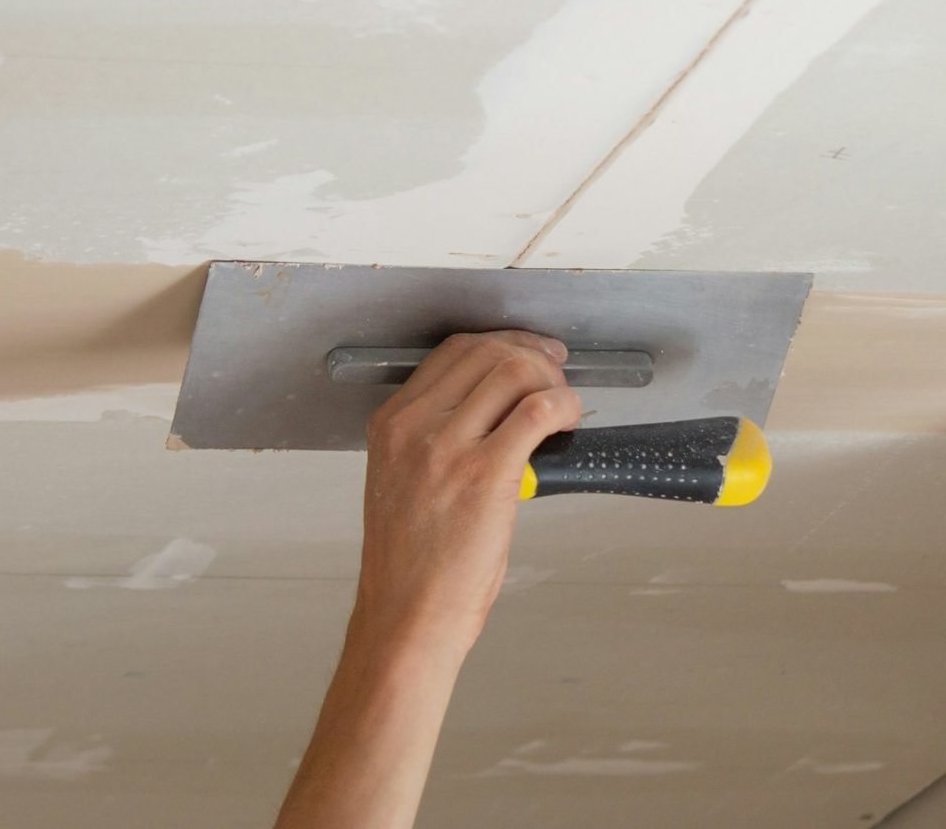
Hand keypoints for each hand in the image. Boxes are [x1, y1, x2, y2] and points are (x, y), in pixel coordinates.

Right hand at [352, 330, 581, 659]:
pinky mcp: (485, 475)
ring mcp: (447, 448)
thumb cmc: (409, 561)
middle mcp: (414, 427)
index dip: (502, 343)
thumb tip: (500, 410)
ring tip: (563, 406)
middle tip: (556, 376)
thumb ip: (438, 436)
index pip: (454, 351)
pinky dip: (563, 405)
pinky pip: (537, 412)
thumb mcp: (402, 480)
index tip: (528, 353)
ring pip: (514, 372)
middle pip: (487, 352)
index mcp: (391, 424)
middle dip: (532, 355)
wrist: (405, 617)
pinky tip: (567, 422)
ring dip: (551, 380)